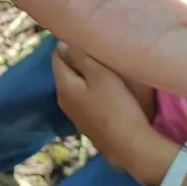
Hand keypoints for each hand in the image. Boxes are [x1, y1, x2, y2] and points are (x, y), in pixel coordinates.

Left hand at [52, 43, 172, 181]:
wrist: (130, 145)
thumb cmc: (116, 105)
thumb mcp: (100, 75)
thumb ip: (80, 57)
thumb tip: (61, 43)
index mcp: (63, 86)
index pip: (56, 57)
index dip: (68, 45)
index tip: (86, 39)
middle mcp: (62, 100)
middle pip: (65, 72)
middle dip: (76, 60)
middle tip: (97, 51)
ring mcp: (74, 114)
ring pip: (75, 86)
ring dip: (84, 76)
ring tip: (102, 68)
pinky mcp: (86, 123)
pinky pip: (83, 98)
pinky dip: (90, 90)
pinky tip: (105, 90)